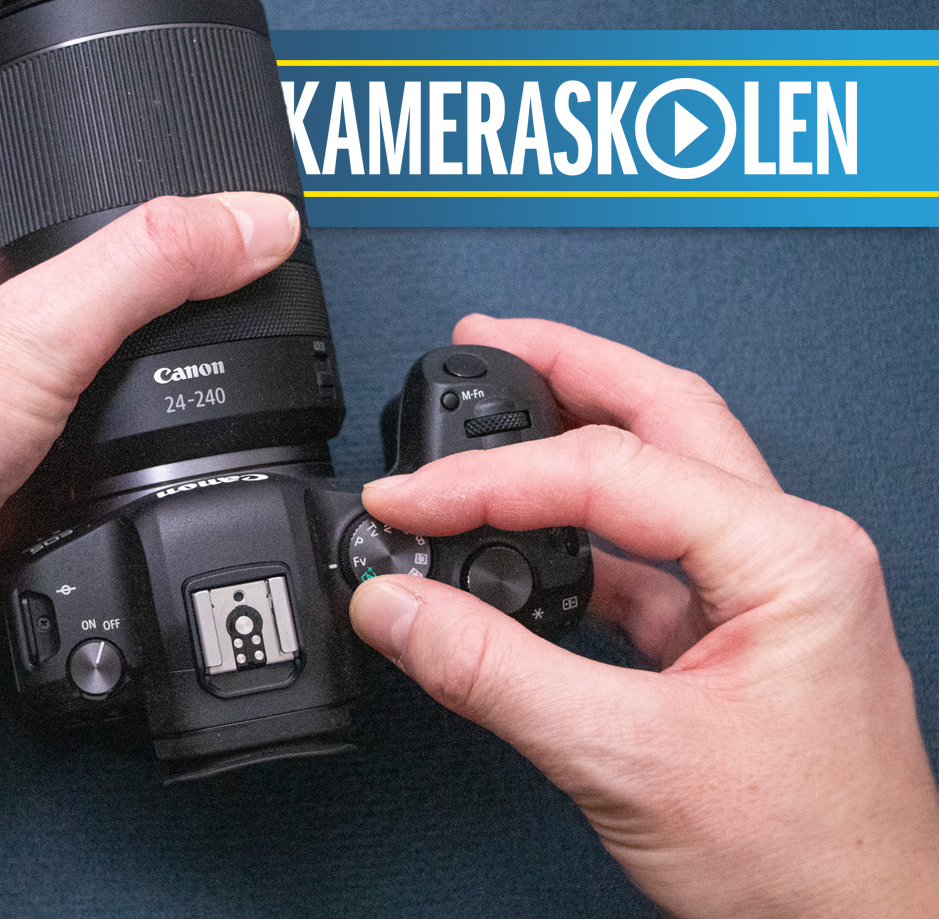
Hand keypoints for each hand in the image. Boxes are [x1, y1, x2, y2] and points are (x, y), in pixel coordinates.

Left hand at [0, 192, 300, 918]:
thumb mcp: (35, 325)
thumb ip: (150, 267)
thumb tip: (254, 223)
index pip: (47, 232)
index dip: (121, 221)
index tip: (199, 222)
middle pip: (91, 334)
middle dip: (147, 341)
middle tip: (208, 324)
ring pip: (99, 424)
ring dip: (135, 432)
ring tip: (169, 419)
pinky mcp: (21, 528)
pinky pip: (100, 500)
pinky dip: (126, 501)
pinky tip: (138, 495)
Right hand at [348, 315, 938, 918]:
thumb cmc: (805, 858)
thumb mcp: (625, 758)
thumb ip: (493, 670)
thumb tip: (394, 604)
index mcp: (788, 552)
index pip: (608, 472)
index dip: (487, 480)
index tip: (405, 501)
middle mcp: (786, 547)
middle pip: (662, 413)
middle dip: (566, 366)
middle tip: (481, 341)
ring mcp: (762, 584)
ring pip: (655, 472)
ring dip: (571, 436)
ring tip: (494, 412)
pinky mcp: (729, 626)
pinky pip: (640, 550)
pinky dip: (570, 532)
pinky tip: (515, 542)